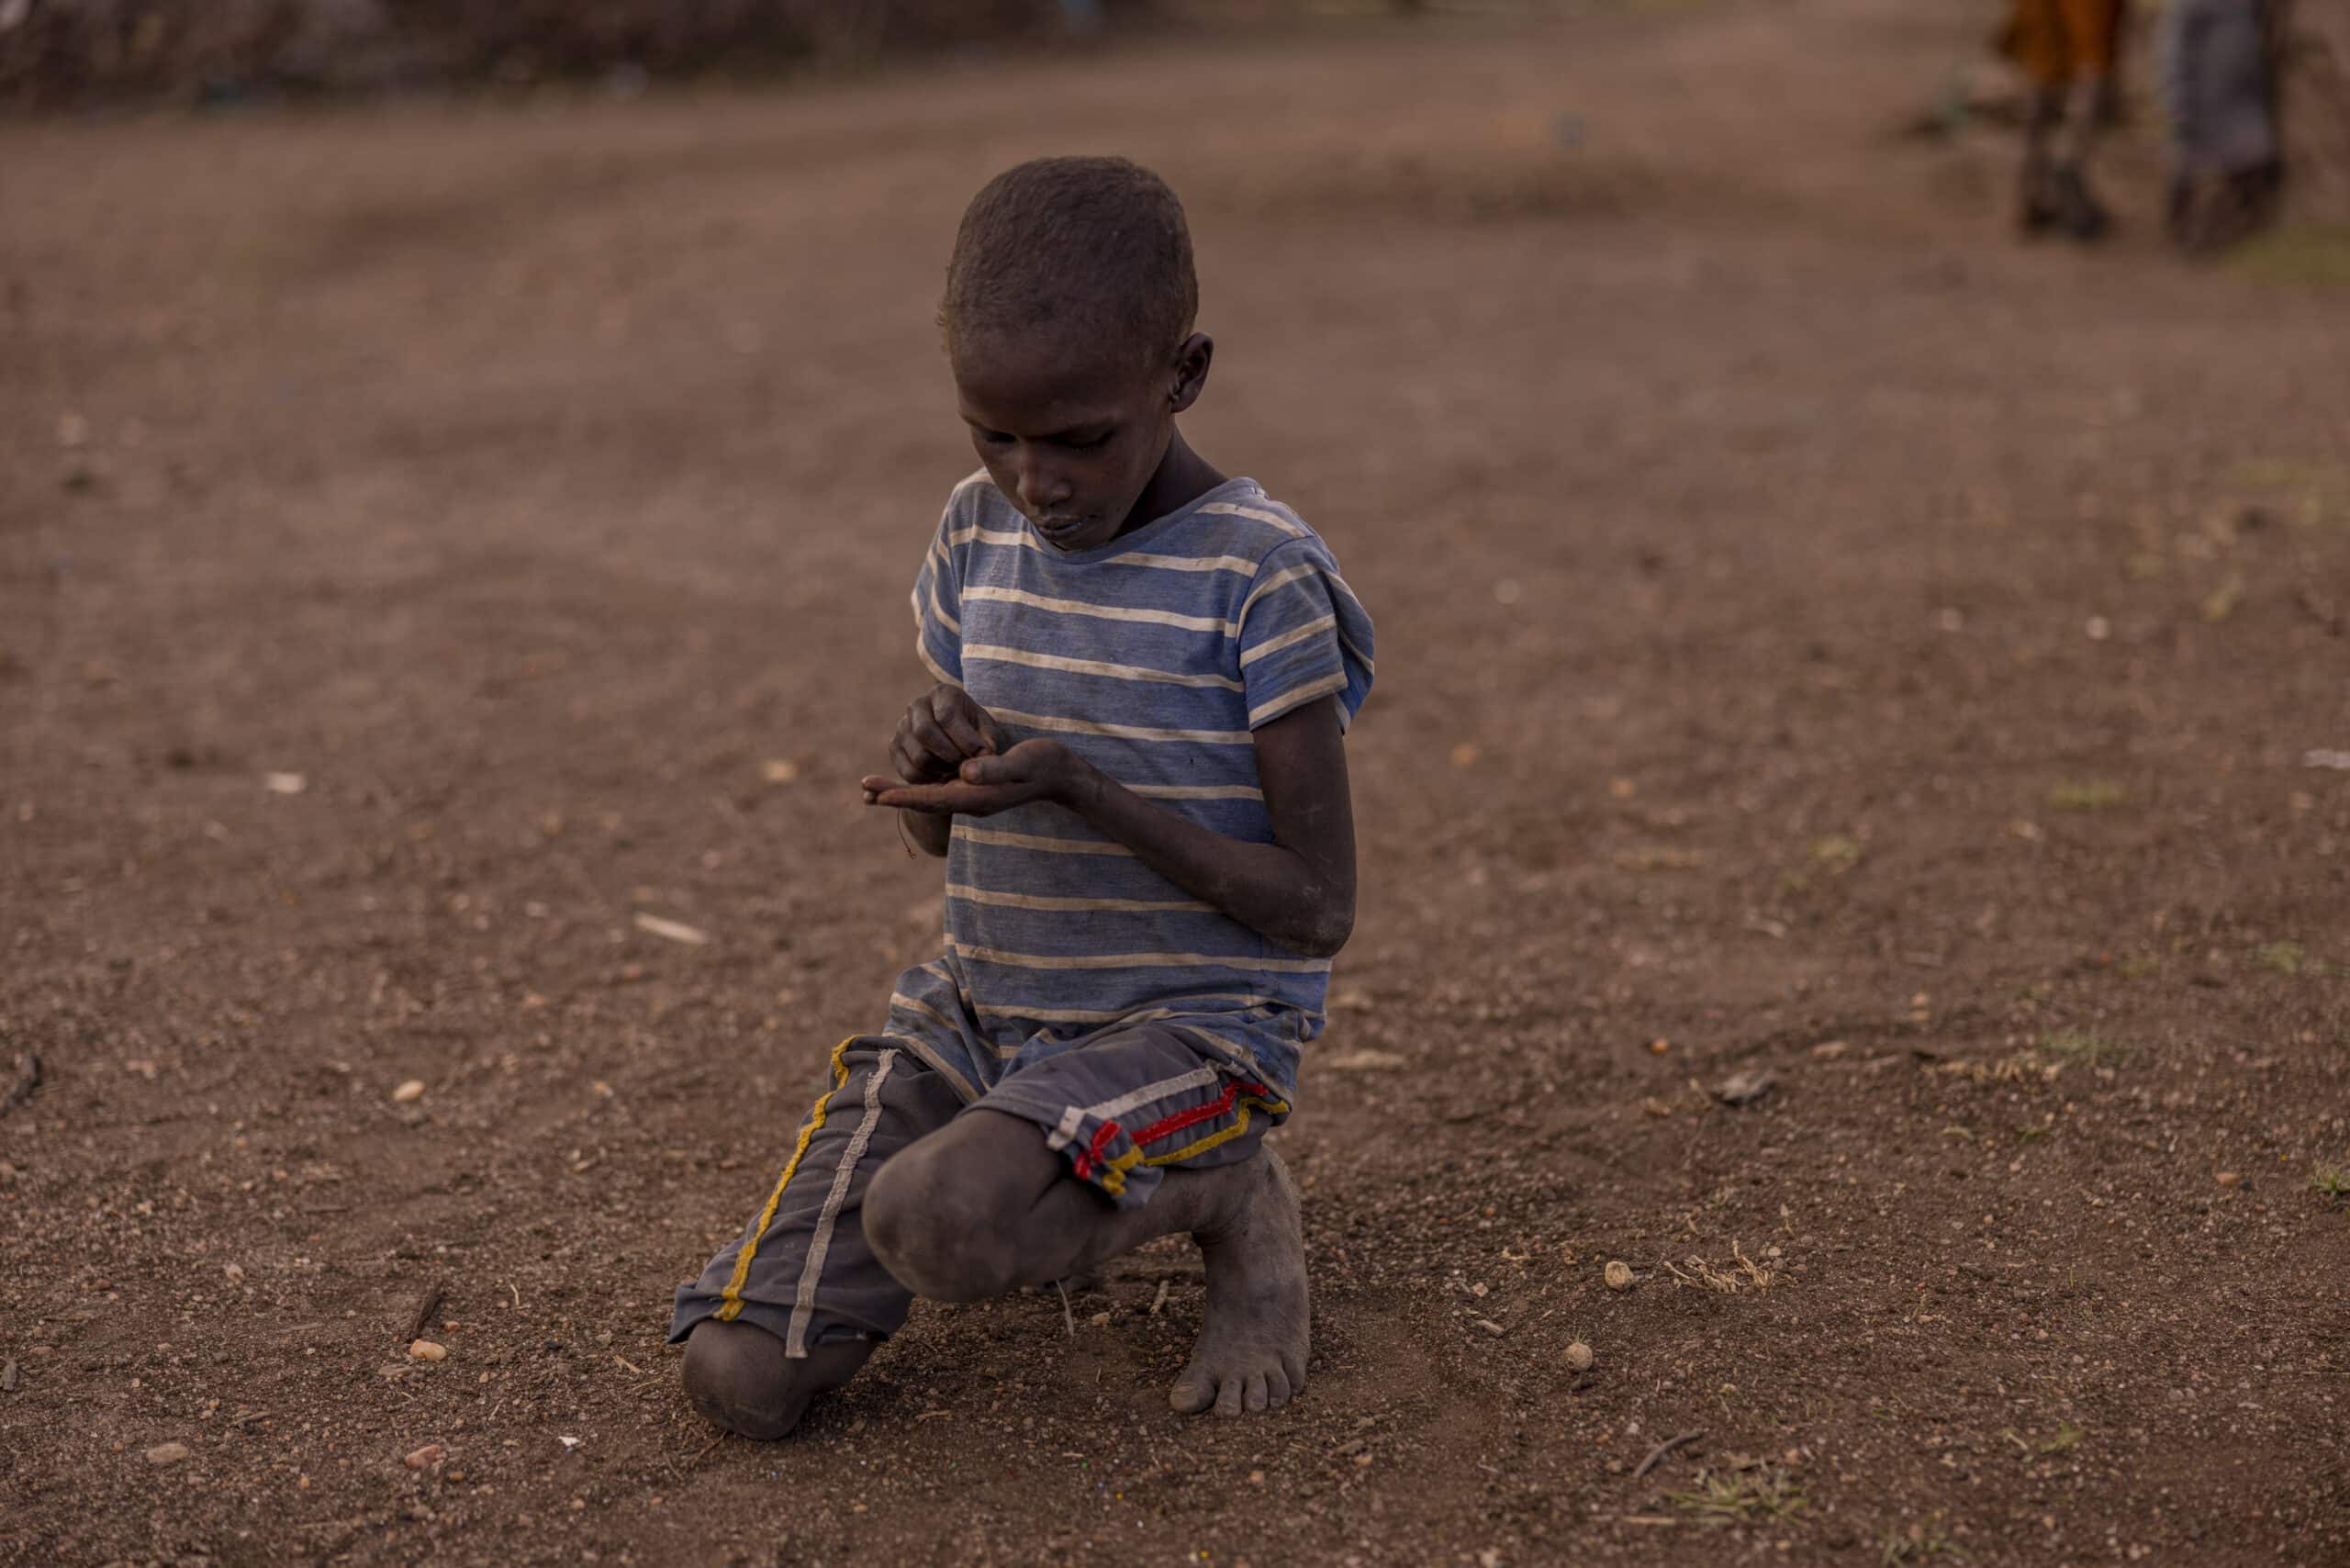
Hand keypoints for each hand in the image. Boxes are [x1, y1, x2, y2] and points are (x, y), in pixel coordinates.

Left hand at [862, 738, 1088, 817]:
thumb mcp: (1020, 762)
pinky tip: (905, 782)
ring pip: (929, 797)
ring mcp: (973, 797)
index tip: (879, 794)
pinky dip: (918, 787)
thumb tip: (965, 771)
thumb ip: (994, 768)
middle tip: (863, 791)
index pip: (934, 798)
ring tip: (873, 790)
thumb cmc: (1044, 763)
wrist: (1063, 775)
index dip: (906, 795)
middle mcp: (971, 801)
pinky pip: (939, 791)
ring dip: (901, 793)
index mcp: (978, 797)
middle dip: (894, 795)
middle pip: (925, 800)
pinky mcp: (976, 789)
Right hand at [889, 683, 1007, 785]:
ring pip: (918, 756)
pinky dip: (929, 780)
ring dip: (942, 769)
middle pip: (925, 733)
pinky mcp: (895, 748)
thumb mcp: (987, 730)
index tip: (982, 755)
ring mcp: (902, 726)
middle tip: (968, 766)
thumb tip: (985, 754)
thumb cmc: (976, 731)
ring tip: (958, 769)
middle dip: (951, 755)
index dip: (965, 739)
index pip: (946, 715)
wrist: (958, 736)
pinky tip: (944, 776)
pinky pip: (909, 772)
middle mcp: (917, 706)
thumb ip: (988, 739)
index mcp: (942, 693)